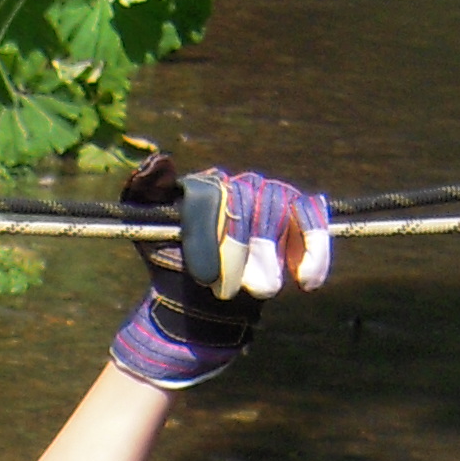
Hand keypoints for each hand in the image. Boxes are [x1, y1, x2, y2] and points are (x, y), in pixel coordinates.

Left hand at [107, 167, 331, 390]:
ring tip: (261, 291)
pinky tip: (306, 282)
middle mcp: (238, 184)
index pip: (208, 200)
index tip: (204, 277)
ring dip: (270, 258)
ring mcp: (270, 197)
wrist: (204, 300)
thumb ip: (145, 196)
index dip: (207, 240)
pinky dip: (314, 250)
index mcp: (201, 187)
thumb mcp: (148, 235)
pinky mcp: (296, 216)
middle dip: (238, 254)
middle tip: (228, 292)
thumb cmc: (173, 265)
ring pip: (278, 212)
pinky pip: (312, 219)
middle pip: (245, 204)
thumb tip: (158, 160)